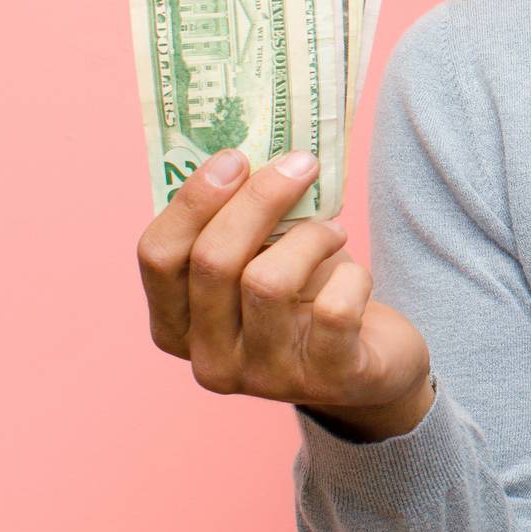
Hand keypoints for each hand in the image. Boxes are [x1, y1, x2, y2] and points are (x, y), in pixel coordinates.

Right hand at [136, 149, 432, 427]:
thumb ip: (243, 221)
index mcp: (176, 325)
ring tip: (335, 230)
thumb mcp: (263, 259)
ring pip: (267, 283)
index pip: (157, 257)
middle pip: (212, 261)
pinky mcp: (326, 381)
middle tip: (301, 163)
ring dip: (309, 237)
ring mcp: (264, 379)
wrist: (373, 361)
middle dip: (259, 199)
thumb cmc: (306, 295)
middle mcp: (209, 359)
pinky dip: (353, 277)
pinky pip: (333, 310)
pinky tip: (357, 277)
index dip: (193, 200)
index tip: (236, 156)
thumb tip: (255, 150)